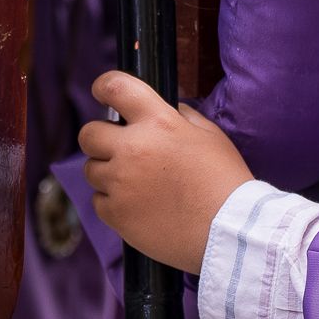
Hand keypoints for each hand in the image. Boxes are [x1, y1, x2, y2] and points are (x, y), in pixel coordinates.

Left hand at [76, 72, 249, 274]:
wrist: (229, 232)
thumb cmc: (225, 181)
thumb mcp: (210, 135)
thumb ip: (180, 115)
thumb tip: (163, 108)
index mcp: (158, 123)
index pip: (116, 87)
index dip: (104, 86)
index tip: (103, 93)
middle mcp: (132, 149)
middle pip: (88, 134)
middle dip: (100, 138)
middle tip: (120, 149)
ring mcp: (120, 184)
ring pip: (91, 169)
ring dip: (108, 173)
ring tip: (138, 184)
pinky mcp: (116, 214)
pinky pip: (99, 201)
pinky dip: (114, 203)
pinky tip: (139, 206)